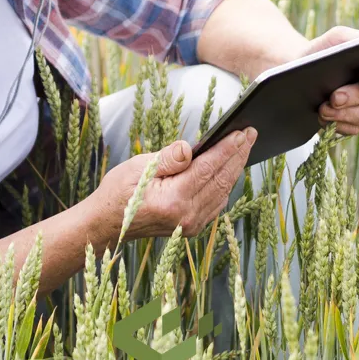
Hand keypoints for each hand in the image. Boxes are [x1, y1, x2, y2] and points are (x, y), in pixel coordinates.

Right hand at [98, 128, 256, 239]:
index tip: (242, 132)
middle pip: (221, 180)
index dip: (227, 149)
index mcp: (173, 200)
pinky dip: (225, 184)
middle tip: (251, 134)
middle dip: (238, 155)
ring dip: (234, 169)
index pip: (208, 169)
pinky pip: (216, 203)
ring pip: (222, 192)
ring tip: (244, 147)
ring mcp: (191, 225)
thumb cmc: (118, 193)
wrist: (107, 224)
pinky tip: (229, 169)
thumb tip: (190, 148)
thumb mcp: (138, 168)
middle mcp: (187, 216)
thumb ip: (167, 159)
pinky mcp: (192, 227)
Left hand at [305, 25, 358, 135]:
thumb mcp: (337, 39)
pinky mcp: (358, 121)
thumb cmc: (322, 51)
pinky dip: (339, 126)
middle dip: (354, 98)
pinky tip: (324, 122)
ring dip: (344, 114)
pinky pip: (354, 128)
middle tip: (334, 98)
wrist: (300, 73)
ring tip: (322, 110)